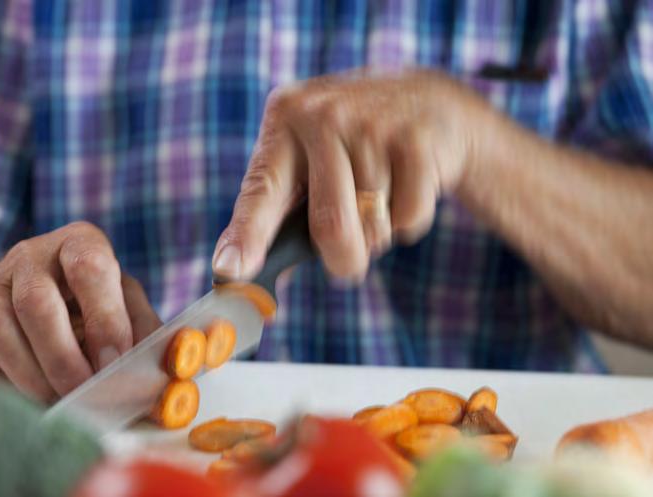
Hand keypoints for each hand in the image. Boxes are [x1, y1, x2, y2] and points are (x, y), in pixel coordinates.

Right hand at [0, 222, 161, 401]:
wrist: (27, 297)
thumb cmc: (90, 300)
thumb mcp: (125, 299)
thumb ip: (143, 325)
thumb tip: (162, 363)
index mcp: (79, 242)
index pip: (90, 268)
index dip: (105, 319)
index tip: (115, 362)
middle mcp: (31, 256)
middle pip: (37, 303)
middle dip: (64, 358)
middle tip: (87, 392)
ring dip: (34, 378)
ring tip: (63, 403)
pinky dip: (7, 389)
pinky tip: (35, 399)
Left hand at [213, 70, 487, 281]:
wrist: (428, 101)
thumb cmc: (350, 146)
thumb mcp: (307, 157)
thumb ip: (274, 211)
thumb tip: (234, 271)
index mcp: (284, 118)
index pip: (261, 191)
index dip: (246, 236)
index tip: (230, 271)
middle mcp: (323, 114)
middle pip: (330, 226)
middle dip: (344, 260)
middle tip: (348, 261)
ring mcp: (372, 123)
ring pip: (373, 227)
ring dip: (378, 232)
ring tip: (381, 193)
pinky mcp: (417, 138)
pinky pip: (408, 217)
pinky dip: (407, 220)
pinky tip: (406, 183)